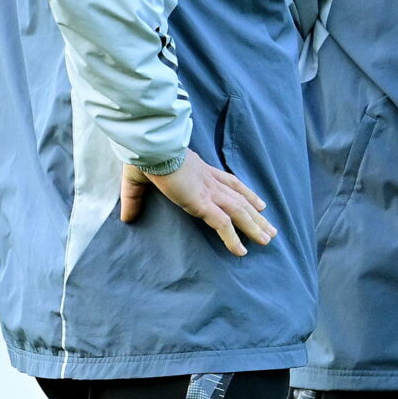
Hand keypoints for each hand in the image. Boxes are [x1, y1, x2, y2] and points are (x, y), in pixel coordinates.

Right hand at [118, 154, 273, 255]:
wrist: (149, 145)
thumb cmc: (143, 155)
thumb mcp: (137, 180)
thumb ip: (134, 200)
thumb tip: (126, 218)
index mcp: (199, 171)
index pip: (229, 183)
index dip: (245, 194)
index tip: (259, 204)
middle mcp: (208, 181)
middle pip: (240, 199)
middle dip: (257, 215)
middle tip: (271, 229)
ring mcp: (207, 191)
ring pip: (238, 212)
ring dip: (254, 227)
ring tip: (267, 240)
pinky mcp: (201, 201)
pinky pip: (223, 224)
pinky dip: (233, 238)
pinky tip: (242, 252)